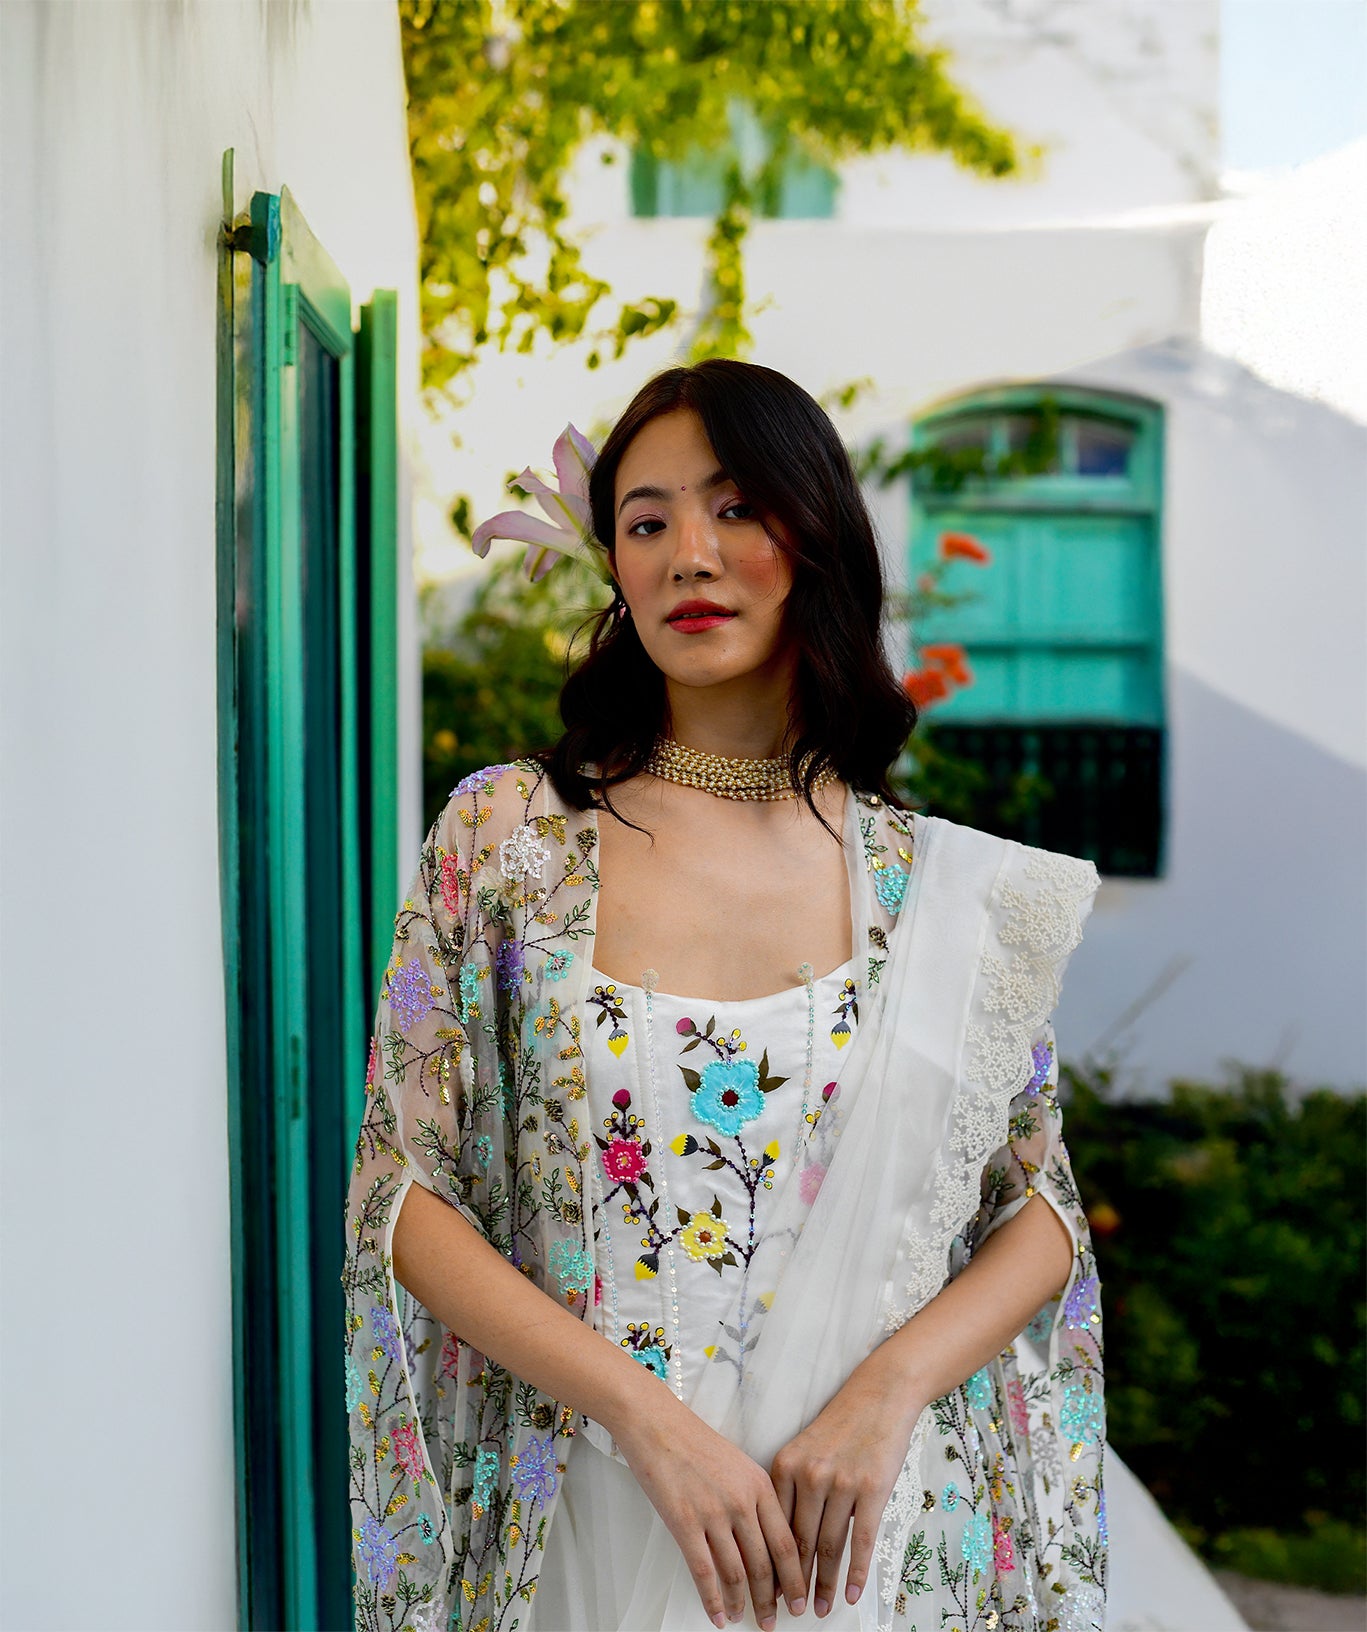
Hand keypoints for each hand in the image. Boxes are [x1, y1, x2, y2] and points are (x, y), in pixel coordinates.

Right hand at [614, 1398, 808, 1629]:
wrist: (657, 1422)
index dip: (794, 1577)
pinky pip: (703, 1571)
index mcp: (760, 1484)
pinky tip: (715, 1615)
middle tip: (774, 1622)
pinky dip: (711, 1600)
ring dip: (741, 1603)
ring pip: (737, 1572)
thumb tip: (763, 1542)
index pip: (787, 1542)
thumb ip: (754, 1499)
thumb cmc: (695, 1442)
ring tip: (742, 1618)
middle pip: (766, 1563)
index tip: (798, 1599)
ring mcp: (713, 1512)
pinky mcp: (684, 1521)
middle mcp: (742, 1500)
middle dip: (772, 1599)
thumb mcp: (738, 1464)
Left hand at [769, 1370, 921, 1618]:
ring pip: (829, 1546)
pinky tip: (852, 1595)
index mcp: (784, 1466)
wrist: (879, 1396)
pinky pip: (861, 1540)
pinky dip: (856, 1573)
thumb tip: (780, 1540)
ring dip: (825, 1584)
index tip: (766, 1590)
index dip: (769, 1563)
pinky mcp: (872, 1489)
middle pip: (798, 1542)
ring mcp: (841, 1482)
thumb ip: (792, 1489)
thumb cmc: (840, 1426)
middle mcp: (809, 1476)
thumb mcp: (804, 1450)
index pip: (773, 1527)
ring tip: (821, 1610)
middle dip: (793, 1583)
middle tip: (789, 1612)